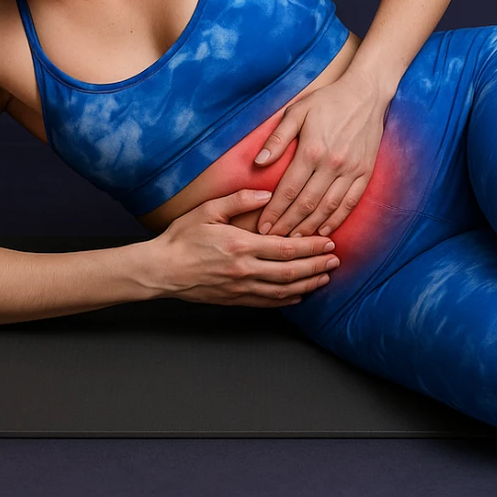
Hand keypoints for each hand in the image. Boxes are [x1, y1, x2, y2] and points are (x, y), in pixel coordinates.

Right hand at [151, 188, 339, 306]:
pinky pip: (267, 303)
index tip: (327, 242)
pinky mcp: (234, 299)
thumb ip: (239, 200)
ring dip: (307, 284)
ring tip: (325, 278)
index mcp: (241, 245)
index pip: (286, 248)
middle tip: (335, 260)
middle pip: (291, 271)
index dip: (310, 246)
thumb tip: (266, 193)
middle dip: (317, 266)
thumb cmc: (182, 237)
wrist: (161, 270)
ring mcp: (240, 288)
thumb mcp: (208, 210)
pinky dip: (287, 299)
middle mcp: (244, 270)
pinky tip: (299, 295)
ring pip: (282, 290)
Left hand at [253, 72, 388, 237]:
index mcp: (312, 150)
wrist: (366, 94)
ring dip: (310, 227)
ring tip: (295, 240)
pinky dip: (336, 220)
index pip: (289, 189)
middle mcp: (332, 164)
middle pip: (306, 204)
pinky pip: (350, 203)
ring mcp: (351, 170)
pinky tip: (324, 231)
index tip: (262, 227)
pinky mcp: (365, 172)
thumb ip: (277, 138)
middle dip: (288, 225)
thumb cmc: (327, 100)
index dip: (274, 211)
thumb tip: (258, 163)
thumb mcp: (297, 111)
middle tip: (273, 240)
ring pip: (328, 208)